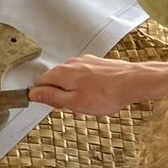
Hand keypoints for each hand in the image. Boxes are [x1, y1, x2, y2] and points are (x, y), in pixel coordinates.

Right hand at [30, 55, 167, 116]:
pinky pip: (84, 74)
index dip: (44, 96)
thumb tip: (33, 94)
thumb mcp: (74, 102)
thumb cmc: (107, 94)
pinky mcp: (96, 63)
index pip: (39, 83)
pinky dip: (87, 84)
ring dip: (75, 89)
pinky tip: (99, 92)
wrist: (133, 82)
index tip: (54, 106)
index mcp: (61, 73)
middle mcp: (70, 63)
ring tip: (90, 101)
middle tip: (76, 106)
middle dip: (61, 94)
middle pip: (55, 80)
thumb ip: (51, 97)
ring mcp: (84, 61)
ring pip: (70, 77)